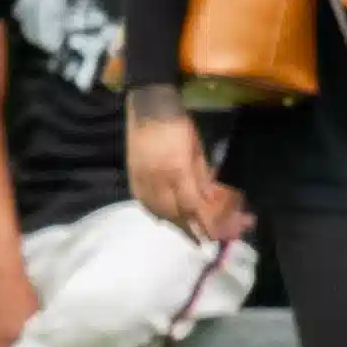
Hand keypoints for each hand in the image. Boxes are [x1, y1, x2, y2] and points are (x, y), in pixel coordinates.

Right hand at [126, 100, 247, 246]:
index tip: (214, 236)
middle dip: (190, 230)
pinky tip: (163, 218)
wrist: (148, 105)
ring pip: (157, 211)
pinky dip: (155, 213)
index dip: (204, 223)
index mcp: (178, 170)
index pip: (193, 206)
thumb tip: (208, 199)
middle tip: (201, 240)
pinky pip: (143, 202)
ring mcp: (142, 178)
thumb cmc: (179, 123)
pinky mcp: (132, 175)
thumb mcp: (197, 149)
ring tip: (185, 232)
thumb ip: (202, 176)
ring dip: (173, 225)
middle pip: (175, 214)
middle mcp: (158, 179)